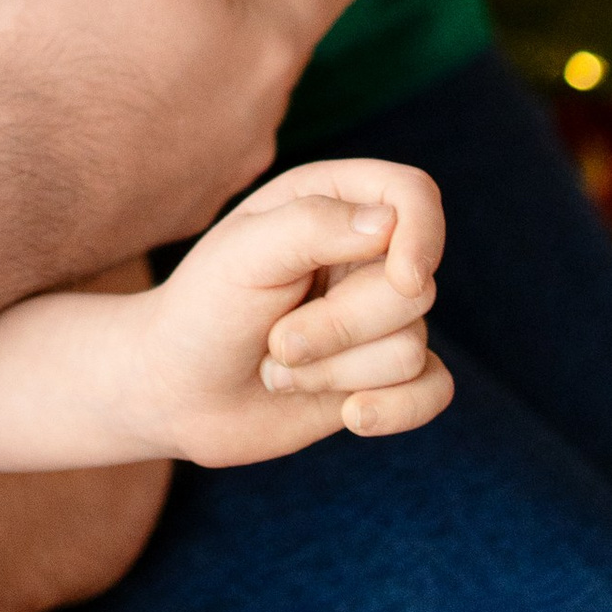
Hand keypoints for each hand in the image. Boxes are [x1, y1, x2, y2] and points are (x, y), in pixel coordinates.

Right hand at [0, 0, 401, 258]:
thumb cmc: (60, 47)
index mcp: (264, 42)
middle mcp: (253, 117)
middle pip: (281, 45)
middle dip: (287, 10)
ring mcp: (206, 176)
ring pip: (235, 106)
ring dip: (227, 72)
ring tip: (210, 46)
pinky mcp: (154, 215)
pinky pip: (182, 152)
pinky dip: (174, 121)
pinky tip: (141, 116)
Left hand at [119, 160, 452, 469]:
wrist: (176, 392)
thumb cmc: (202, 310)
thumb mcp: (242, 254)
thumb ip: (312, 225)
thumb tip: (391, 223)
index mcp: (333, 202)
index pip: (415, 196)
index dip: (422, 235)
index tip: (402, 278)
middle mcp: (366, 255)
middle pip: (414, 289)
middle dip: (340, 327)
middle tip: (276, 341)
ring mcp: (379, 318)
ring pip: (411, 348)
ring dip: (333, 372)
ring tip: (279, 367)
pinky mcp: (385, 376)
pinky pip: (434, 392)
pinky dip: (397, 410)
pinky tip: (351, 415)